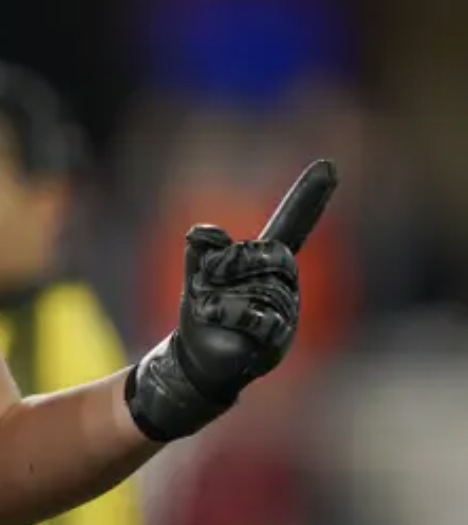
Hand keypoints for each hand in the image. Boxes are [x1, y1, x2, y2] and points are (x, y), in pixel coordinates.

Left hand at [125, 160, 338, 442]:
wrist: (197, 361)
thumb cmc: (203, 314)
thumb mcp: (196, 274)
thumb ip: (201, 249)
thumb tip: (205, 229)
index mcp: (267, 264)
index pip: (292, 225)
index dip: (308, 197)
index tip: (328, 163)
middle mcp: (284, 285)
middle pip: (270, 255)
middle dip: (232, 262)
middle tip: (210, 280)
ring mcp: (285, 313)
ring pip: (259, 288)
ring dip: (220, 295)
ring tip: (212, 311)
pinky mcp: (277, 340)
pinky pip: (257, 317)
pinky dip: (225, 314)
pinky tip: (215, 319)